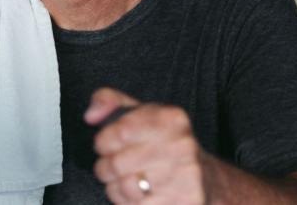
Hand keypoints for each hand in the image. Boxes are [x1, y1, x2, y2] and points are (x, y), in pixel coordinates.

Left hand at [85, 88, 206, 203]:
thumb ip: (108, 101)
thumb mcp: (139, 111)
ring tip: (125, 179)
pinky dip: (127, 202)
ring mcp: (184, 178)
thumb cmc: (162, 142)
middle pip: (118, 164)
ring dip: (115, 186)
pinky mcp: (182, 203)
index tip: (105, 144)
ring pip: (125, 188)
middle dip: (105, 167)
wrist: (204, 179)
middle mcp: (181, 147)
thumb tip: (91, 116)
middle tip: (112, 165)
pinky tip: (137, 194)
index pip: (120, 131)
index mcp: (170, 119)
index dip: (103, 141)